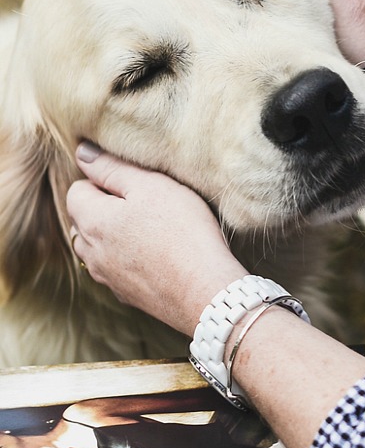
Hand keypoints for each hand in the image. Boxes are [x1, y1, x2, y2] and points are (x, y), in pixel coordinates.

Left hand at [67, 145, 244, 336]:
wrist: (205, 291)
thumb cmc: (182, 232)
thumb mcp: (152, 186)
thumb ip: (113, 168)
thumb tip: (82, 152)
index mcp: (92, 220)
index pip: (77, 190)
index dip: (104, 180)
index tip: (136, 184)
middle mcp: (91, 251)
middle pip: (84, 220)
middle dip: (104, 207)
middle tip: (145, 203)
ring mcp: (107, 277)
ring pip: (96, 247)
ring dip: (113, 235)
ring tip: (150, 229)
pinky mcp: (126, 295)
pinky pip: (115, 268)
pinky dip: (127, 258)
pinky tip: (157, 255)